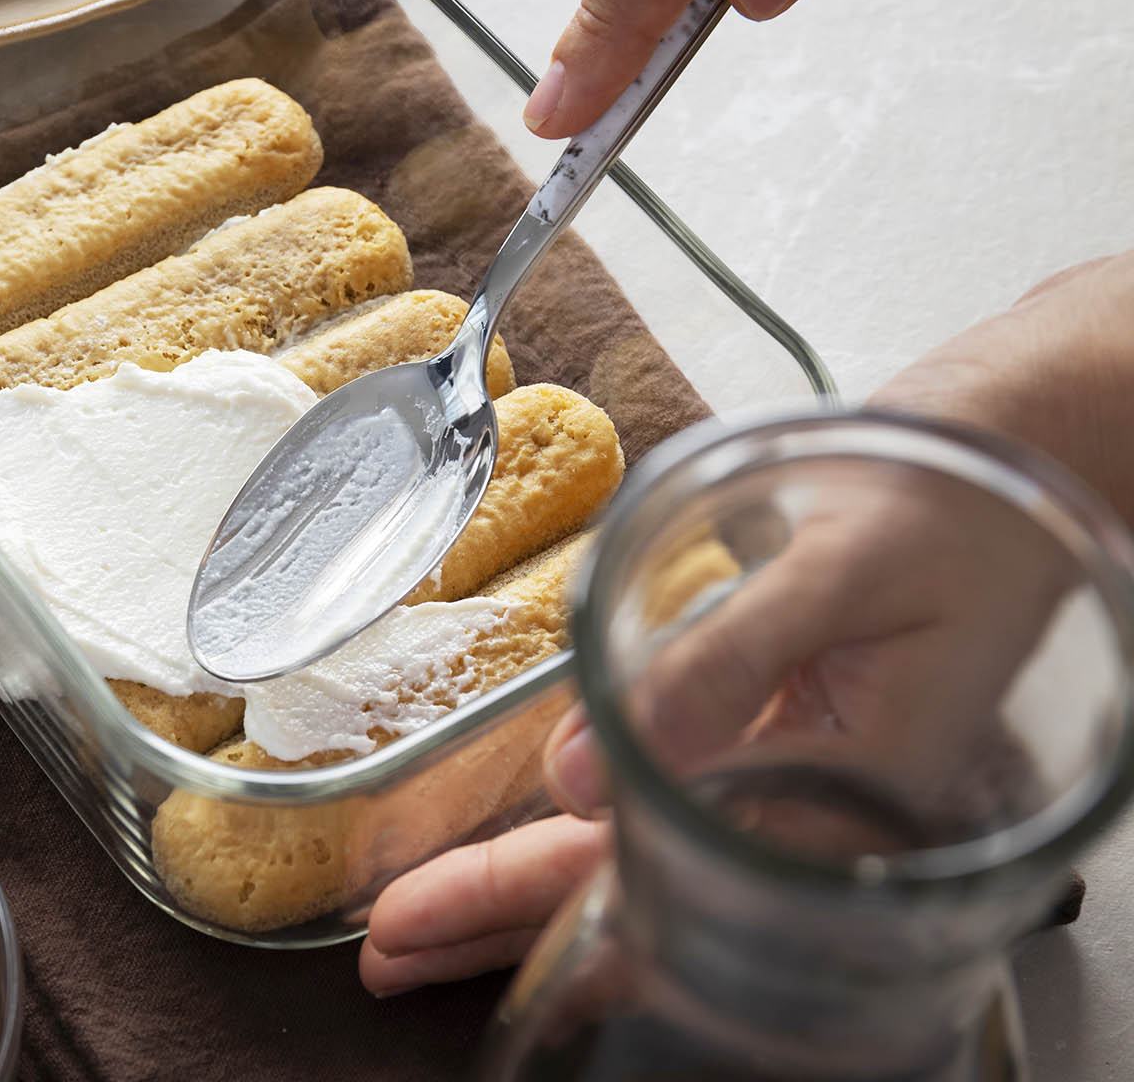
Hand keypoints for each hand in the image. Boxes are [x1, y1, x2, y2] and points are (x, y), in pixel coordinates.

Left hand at [360, 251, 1133, 995]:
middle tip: (385, 947)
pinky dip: (581, 814)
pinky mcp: (769, 733)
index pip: (656, 883)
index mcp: (848, 802)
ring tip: (420, 919)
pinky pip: (660, 793)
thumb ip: (721, 668)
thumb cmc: (955, 504)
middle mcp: (809, 813)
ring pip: (634, 851)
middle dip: (499, 918)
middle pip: (629, 888)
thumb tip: (586, 773)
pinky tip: (523, 836)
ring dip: (523, 880)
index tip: (414, 923)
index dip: (524, 907)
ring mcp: (786, 778)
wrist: (1018, 455)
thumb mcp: (841, 573)